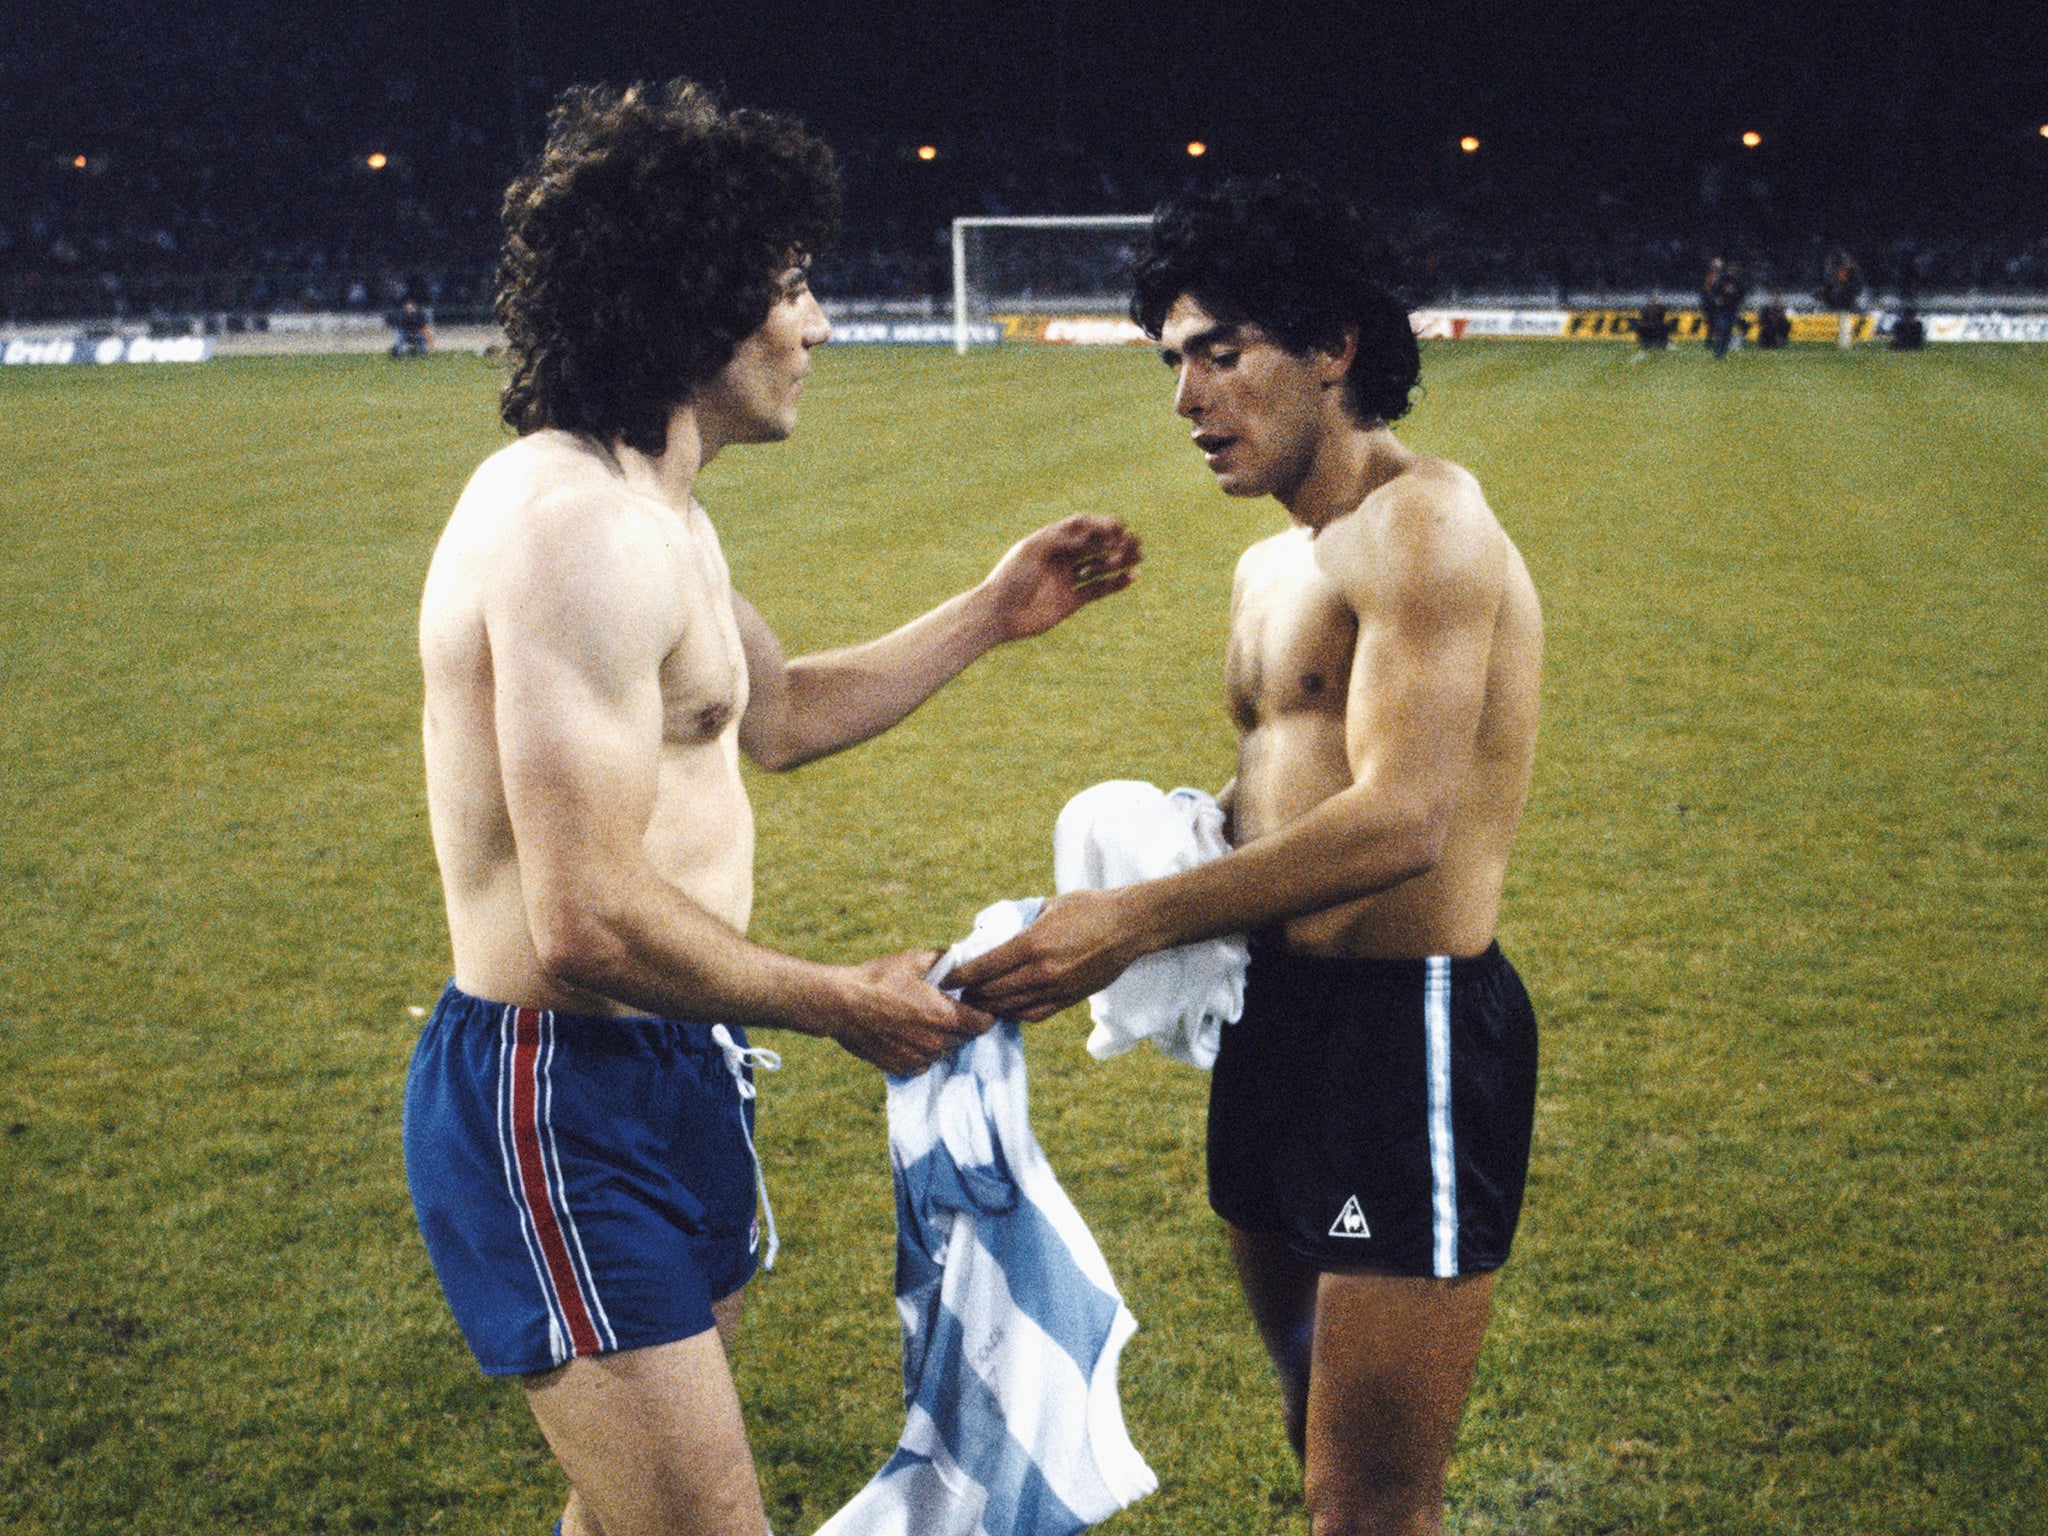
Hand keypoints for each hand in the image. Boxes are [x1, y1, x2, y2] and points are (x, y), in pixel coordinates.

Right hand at [830, 950, 994, 1074]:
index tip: (975, 1002)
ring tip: (922, 1018)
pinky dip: (922, 1050)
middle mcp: (936, 1043)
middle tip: (946, 1006)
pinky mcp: (902, 1068)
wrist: (840, 1004)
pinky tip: (908, 1032)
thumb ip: (946, 961)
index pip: (985, 1023)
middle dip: (962, 1022)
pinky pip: (925, 1062)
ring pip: (945, 1050)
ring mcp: (919, 1059)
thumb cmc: (878, 978)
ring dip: (942, 1037)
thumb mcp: (915, 960)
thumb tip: (963, 960)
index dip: (984, 1011)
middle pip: (966, 1037)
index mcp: (945, 1016)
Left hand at [947, 890, 1144, 1021]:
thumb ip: (1017, 920)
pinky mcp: (1070, 999)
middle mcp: (1041, 971)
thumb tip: (990, 932)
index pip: (984, 967)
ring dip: (989, 1007)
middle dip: (970, 993)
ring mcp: (1056, 989)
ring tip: (975, 1003)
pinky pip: (1034, 1014)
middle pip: (993, 992)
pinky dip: (1014, 1014)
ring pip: (1010, 1007)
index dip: (961, 975)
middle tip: (956, 992)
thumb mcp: (1047, 906)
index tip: (945, 978)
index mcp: (1032, 944)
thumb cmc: (1088, 908)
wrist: (1129, 926)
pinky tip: (1005, 1009)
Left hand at [980, 515, 1141, 641]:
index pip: (1082, 527)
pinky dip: (1115, 584)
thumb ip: (1059, 539)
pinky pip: (1098, 590)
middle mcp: (1061, 558)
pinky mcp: (1072, 602)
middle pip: (1094, 545)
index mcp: (1051, 541)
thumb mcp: (1031, 551)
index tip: (1119, 527)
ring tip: (1140, 556)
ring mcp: (1067, 580)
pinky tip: (1131, 577)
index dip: (1101, 524)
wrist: (999, 614)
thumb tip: (1088, 537)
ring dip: (1120, 561)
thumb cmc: (1010, 578)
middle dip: (1116, 542)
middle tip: (1135, 541)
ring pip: (1100, 567)